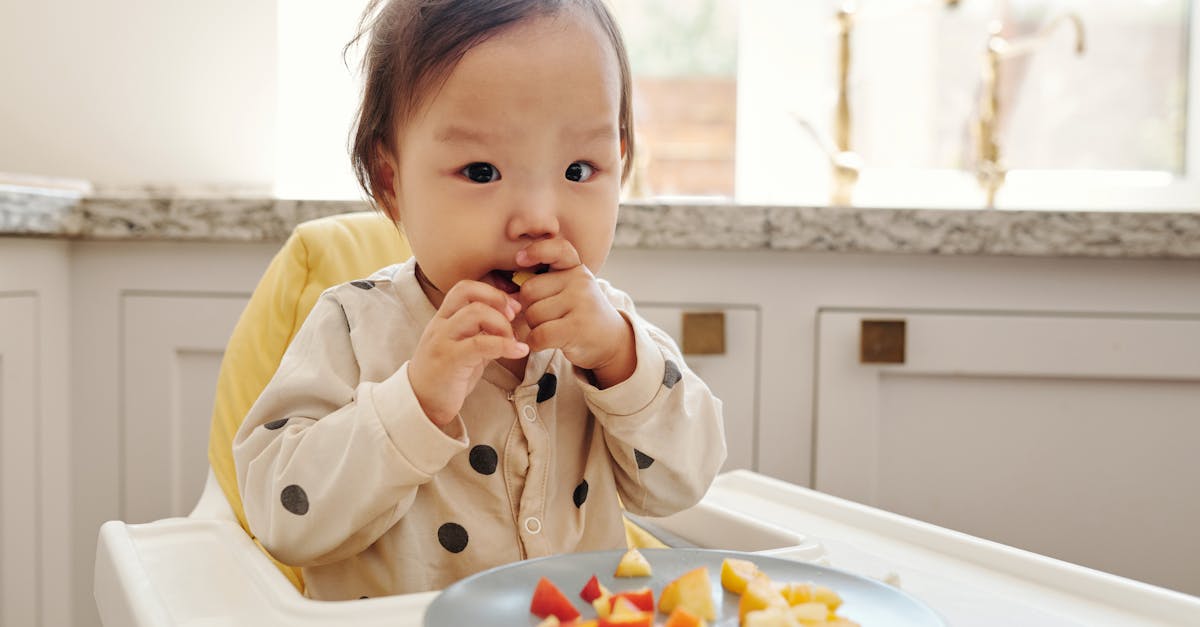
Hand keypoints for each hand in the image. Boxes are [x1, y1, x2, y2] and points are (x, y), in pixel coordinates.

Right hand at [408, 281, 528, 425]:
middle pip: (468, 292)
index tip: (512, 307)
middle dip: (498, 300)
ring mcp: (442, 341)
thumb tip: (512, 321)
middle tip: (515, 317)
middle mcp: (440, 325)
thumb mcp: (466, 350)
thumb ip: (484, 334)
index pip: (465, 288)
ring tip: (514, 341)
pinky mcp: (449, 360)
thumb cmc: (446, 378)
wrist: (421, 406)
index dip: (492, 291)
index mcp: (444, 319)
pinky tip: (519, 351)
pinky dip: (505, 345)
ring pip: (474, 313)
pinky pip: (479, 344)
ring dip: (502, 323)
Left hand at [515, 238, 635, 387]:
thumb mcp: (569, 290)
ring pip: (533, 314)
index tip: (520, 259)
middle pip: (529, 290)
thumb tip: (509, 296)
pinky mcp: (577, 328)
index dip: (536, 251)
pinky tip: (545, 343)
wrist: (612, 342)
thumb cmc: (579, 315)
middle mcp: (580, 281)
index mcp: (576, 268)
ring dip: (534, 327)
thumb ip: (545, 284)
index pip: (556, 249)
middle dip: (529, 307)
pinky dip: (535, 343)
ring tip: (552, 329)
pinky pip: (539, 335)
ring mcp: (581, 303)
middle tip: (545, 317)